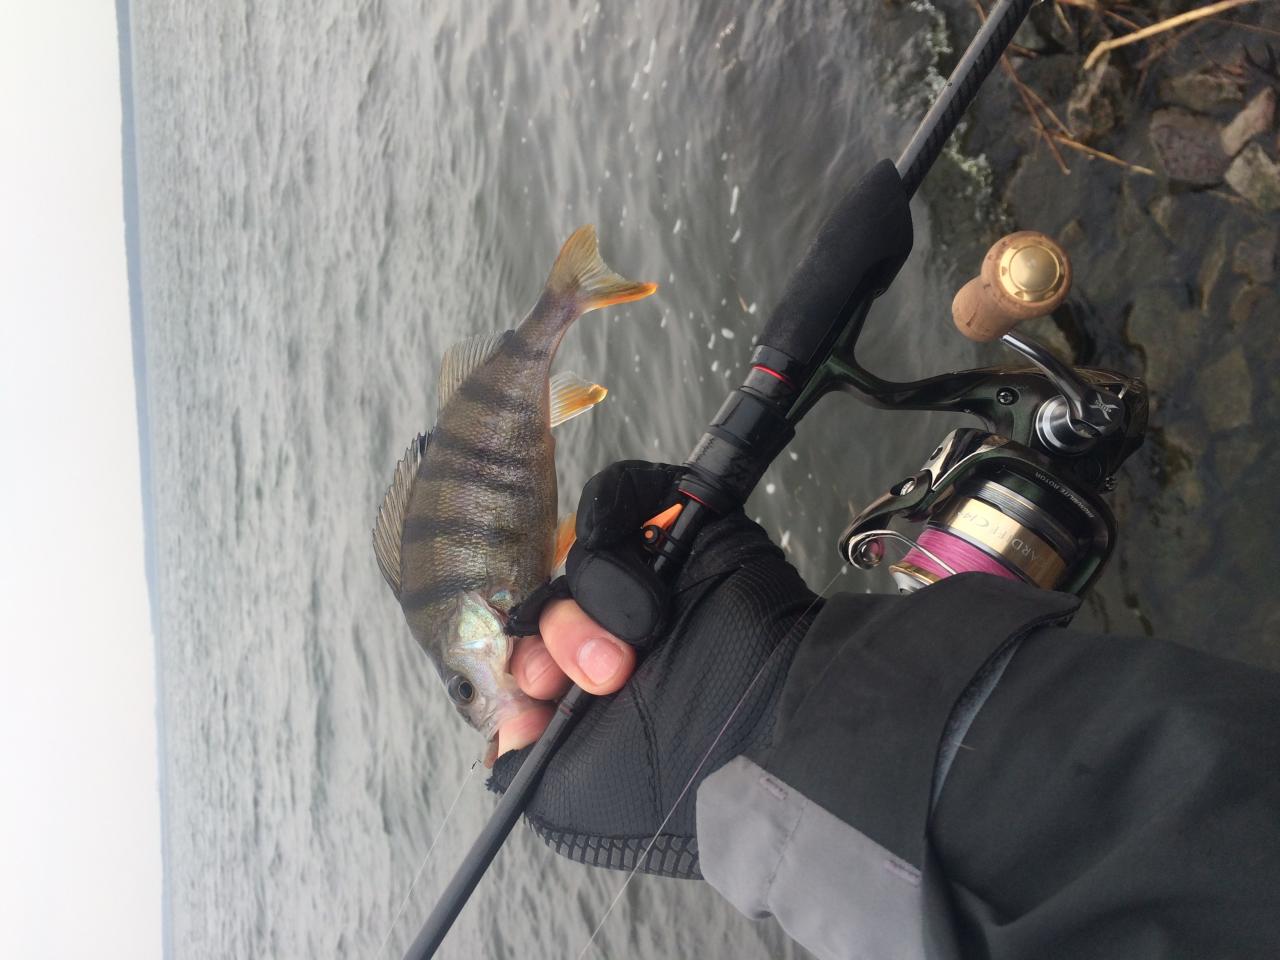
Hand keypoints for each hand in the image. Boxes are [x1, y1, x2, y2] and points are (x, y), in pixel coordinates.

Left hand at [486, 461, 821, 878]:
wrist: (767, 720)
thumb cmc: (678, 774)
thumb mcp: (574, 799)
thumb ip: (524, 764)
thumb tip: (506, 732)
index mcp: (592, 691)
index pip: (528, 652)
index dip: (521, 665)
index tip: (536, 691)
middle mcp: (617, 633)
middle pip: (547, 603)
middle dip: (558, 642)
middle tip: (601, 676)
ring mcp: (646, 579)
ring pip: (576, 559)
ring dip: (588, 606)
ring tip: (630, 651)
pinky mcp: (676, 528)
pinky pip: (615, 498)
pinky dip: (608, 519)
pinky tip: (627, 563)